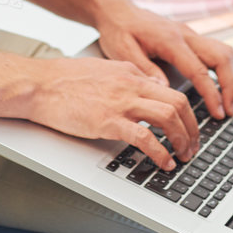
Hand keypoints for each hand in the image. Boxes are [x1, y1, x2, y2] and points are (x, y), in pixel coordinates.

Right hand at [22, 56, 200, 170]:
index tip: (189, 128)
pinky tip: (163, 163)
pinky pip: (145, 137)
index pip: (171, 90)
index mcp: (131, 73)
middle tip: (192, 146)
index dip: (187, 113)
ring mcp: (120, 102)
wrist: (39, 84)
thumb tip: (147, 89)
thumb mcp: (104, 69)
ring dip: (182, 140)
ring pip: (168, 117)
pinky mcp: (107, 121)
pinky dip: (160, 152)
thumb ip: (128, 78)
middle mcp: (131, 84)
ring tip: (182, 156)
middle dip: (192, 128)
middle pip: (179, 103)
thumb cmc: (64, 79)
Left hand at [91, 0, 232, 122]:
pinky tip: (223, 86)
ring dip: (232, 77)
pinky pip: (217, 51)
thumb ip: (146, 71)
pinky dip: (225, 70)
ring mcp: (190, 34)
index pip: (199, 70)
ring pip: (224, 52)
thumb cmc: (119, 30)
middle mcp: (186, 34)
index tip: (218, 113)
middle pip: (222, 57)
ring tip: (230, 103)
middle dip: (231, 86)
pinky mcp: (190, 37)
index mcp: (170, 40)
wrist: (117, 11)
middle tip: (230, 111)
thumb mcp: (124, 53)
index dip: (212, 93)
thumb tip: (166, 91)